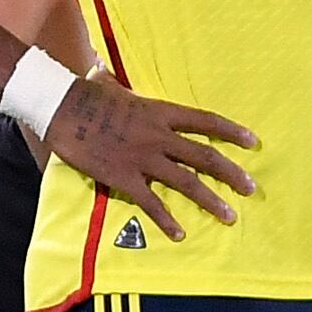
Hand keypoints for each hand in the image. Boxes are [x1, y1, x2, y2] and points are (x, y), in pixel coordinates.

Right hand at [45, 73, 258, 241]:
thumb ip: (134, 93)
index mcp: (161, 112)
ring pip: (186, 182)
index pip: (206, 121)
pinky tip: (179, 234)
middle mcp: (159, 135)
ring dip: (210, 200)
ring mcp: (143, 158)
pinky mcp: (123, 177)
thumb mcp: (120, 88)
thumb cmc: (87, 94)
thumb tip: (123, 77)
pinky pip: (150, 202)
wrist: (59, 106)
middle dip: (232, 174)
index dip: (232, 132)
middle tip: (252, 189)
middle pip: (205, 157)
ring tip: (230, 216)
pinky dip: (166, 220)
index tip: (253, 141)